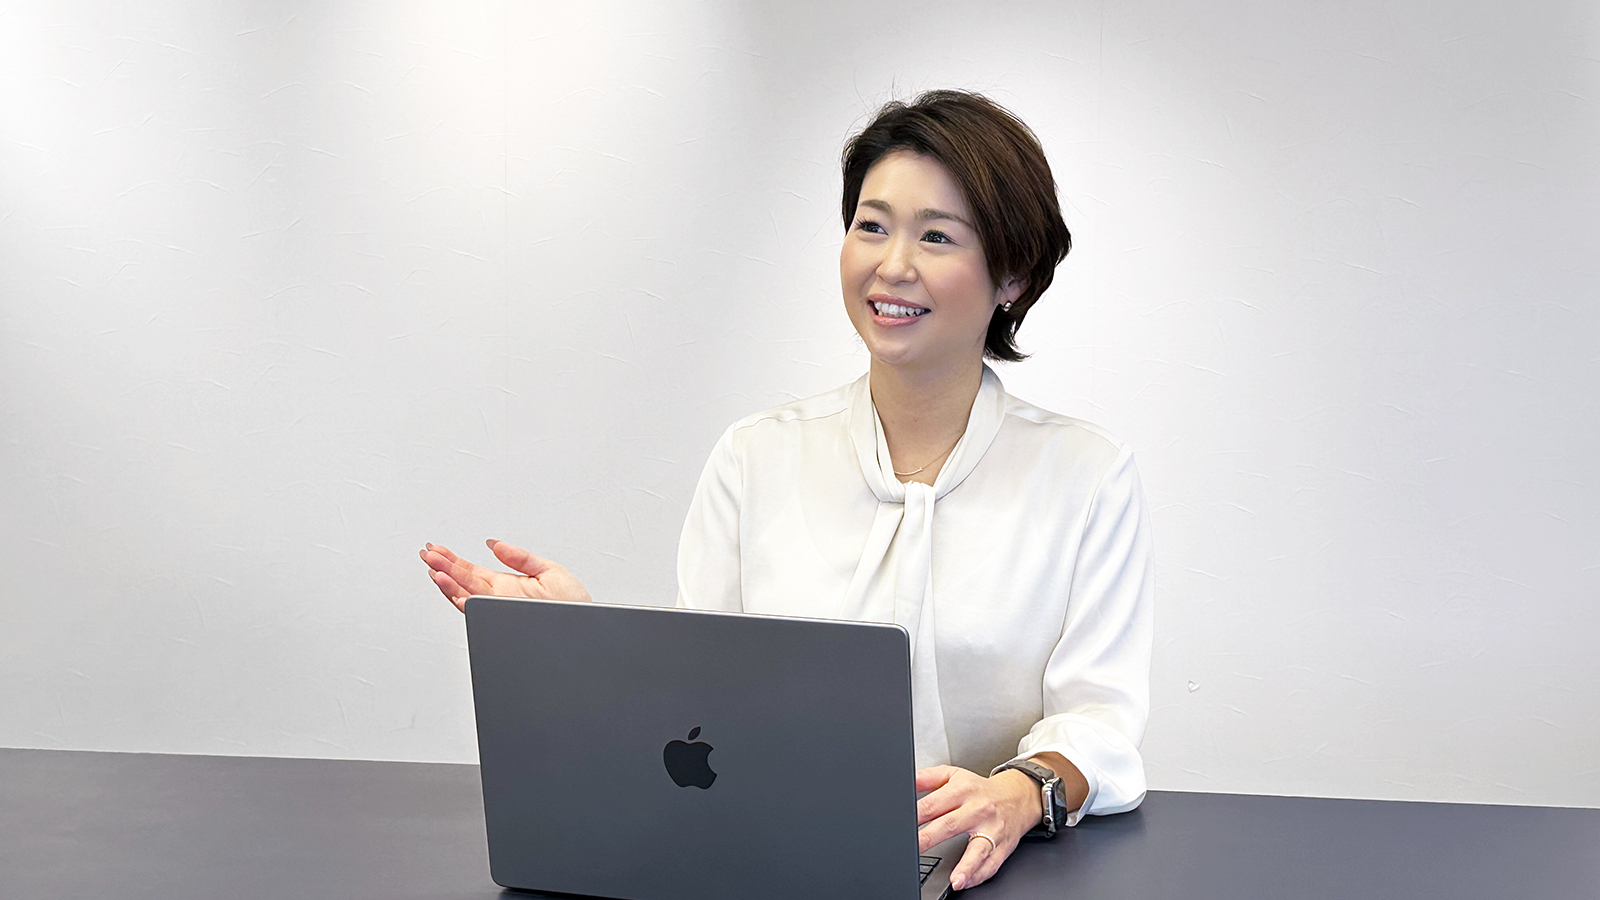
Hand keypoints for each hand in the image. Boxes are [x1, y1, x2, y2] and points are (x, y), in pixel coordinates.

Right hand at [419, 539, 591, 611]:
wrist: (589, 627)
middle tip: (425, 553)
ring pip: (465, 595)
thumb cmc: (574, 605)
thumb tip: (494, 543)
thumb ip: (519, 557)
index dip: (453, 560)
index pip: (473, 571)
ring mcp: (501, 608)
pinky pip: (476, 609)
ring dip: (446, 581)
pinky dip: (460, 598)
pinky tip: (449, 587)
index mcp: (508, 585)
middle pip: (464, 581)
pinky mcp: (504, 617)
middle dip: (443, 566)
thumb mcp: (549, 570)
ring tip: (432, 568)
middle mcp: (500, 598)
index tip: (437, 549)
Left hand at [915, 764, 1041, 891]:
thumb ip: (927, 778)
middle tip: (913, 849)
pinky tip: (965, 882)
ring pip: (978, 849)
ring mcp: (992, 830)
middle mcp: (977, 810)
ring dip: (967, 866)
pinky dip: (978, 875)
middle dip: (929, 838)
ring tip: (955, 879)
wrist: (1018, 796)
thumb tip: (906, 781)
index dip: (915, 815)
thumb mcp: (953, 776)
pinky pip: (991, 864)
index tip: (902, 825)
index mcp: (962, 790)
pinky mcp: (1003, 846)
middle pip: (950, 825)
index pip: (933, 804)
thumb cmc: (979, 790)